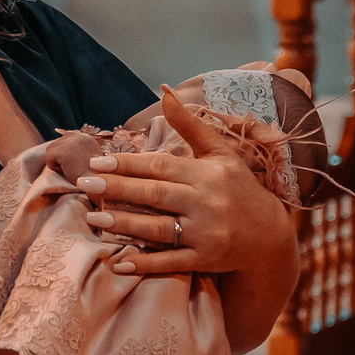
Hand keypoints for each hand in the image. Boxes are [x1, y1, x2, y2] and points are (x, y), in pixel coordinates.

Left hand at [80, 88, 294, 277]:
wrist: (269, 236)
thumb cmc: (238, 187)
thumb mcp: (220, 153)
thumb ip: (190, 124)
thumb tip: (163, 90)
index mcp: (207, 174)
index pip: (161, 166)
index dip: (128, 164)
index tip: (98, 162)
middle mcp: (206, 203)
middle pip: (155, 195)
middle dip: (117, 189)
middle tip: (85, 184)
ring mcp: (206, 234)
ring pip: (159, 229)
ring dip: (124, 224)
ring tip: (93, 217)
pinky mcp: (206, 260)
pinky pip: (170, 262)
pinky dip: (144, 263)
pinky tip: (119, 262)